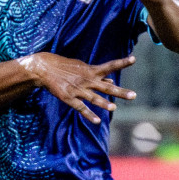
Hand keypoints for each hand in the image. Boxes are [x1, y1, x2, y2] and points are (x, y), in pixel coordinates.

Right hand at [19, 52, 136, 124]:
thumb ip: (97, 74)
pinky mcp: (69, 98)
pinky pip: (81, 108)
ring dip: (104, 103)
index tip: (133, 59)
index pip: (110, 66)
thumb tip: (111, 78)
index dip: (122, 63)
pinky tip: (97, 121)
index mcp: (91, 71)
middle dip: (120, 91)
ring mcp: (78, 90)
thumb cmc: (65, 66)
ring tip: (114, 108)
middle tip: (134, 96)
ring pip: (94, 98)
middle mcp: (87, 80)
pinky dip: (89, 115)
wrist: (45, 69)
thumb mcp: (82, 67)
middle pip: (106, 86)